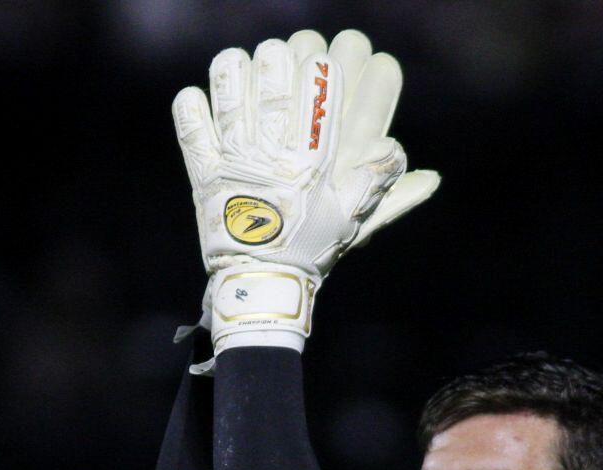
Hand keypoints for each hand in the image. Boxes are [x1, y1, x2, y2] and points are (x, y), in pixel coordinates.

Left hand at [174, 29, 439, 352]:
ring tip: (237, 61)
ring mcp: (235, 161)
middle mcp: (273, 154)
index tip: (321, 60)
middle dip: (277, 60)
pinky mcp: (204, 174)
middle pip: (273, 86)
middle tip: (278, 53)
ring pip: (231, 98)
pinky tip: (197, 95)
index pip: (319, 99)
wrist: (261, 283)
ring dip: (233, 73)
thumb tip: (410, 160)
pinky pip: (192, 131)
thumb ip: (378, 185)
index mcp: (310, 161)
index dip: (320, 71)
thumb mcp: (350, 219)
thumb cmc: (309, 250)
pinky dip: (192, 108)